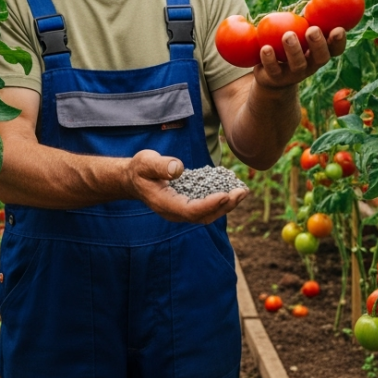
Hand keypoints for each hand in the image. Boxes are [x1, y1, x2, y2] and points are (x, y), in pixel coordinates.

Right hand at [127, 150, 247, 223]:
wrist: (135, 179)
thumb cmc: (140, 169)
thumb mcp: (146, 162)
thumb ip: (160, 166)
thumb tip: (179, 169)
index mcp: (165, 204)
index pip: (190, 210)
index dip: (209, 204)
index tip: (225, 194)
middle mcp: (175, 212)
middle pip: (204, 216)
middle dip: (225, 206)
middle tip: (242, 191)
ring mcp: (182, 211)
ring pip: (208, 214)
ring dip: (227, 205)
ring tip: (243, 191)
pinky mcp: (189, 205)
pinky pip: (208, 207)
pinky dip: (222, 200)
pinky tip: (233, 188)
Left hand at [256, 26, 345, 89]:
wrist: (271, 74)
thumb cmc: (289, 44)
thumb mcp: (299, 31)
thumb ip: (307, 19)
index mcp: (319, 52)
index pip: (335, 49)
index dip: (339, 41)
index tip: (339, 29)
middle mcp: (310, 65)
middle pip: (320, 58)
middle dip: (318, 44)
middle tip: (312, 30)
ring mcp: (294, 74)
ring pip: (298, 64)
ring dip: (294, 50)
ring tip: (288, 35)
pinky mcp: (276, 78)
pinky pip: (273, 69)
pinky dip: (269, 59)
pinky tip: (265, 48)